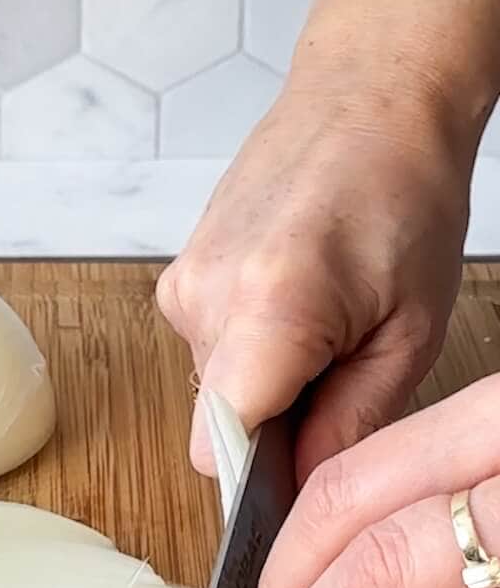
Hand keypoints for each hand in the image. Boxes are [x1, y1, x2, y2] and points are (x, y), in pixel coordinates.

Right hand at [156, 75, 471, 482]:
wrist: (368, 98)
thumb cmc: (403, 193)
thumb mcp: (409, 330)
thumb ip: (351, 423)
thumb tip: (305, 489)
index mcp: (268, 309)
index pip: (220, 451)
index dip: (260, 476)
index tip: (301, 464)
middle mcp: (205, 297)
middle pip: (218, 425)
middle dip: (275, 422)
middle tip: (341, 367)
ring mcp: (183, 284)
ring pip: (214, 388)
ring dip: (266, 380)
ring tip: (322, 320)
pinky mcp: (178, 276)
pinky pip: (209, 347)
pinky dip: (252, 344)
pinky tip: (295, 298)